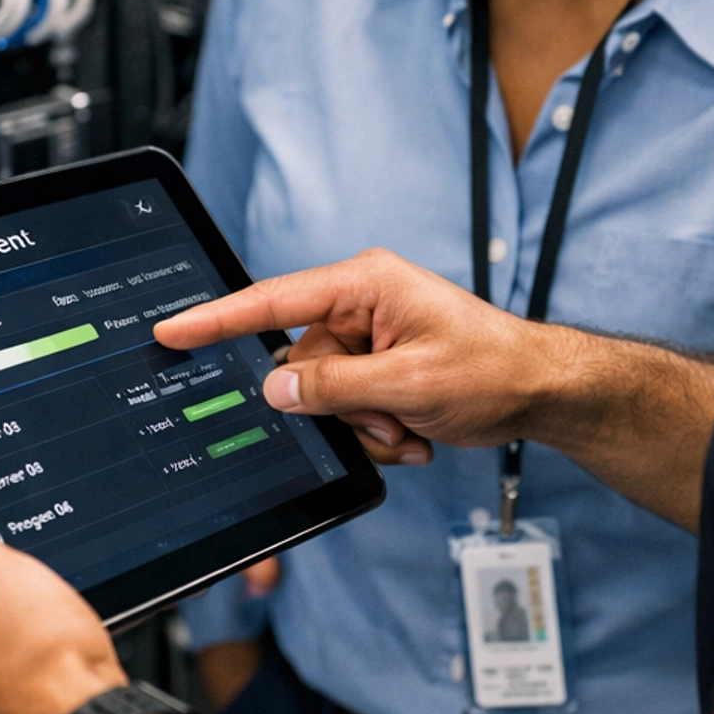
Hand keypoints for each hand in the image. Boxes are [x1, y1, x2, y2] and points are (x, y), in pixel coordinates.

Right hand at [156, 249, 552, 455]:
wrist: (541, 390)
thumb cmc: (492, 370)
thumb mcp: (408, 385)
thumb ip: (333, 387)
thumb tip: (277, 388)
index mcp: (364, 284)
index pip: (273, 301)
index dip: (217, 318)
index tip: (171, 329)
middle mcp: (361, 303)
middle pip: (302, 364)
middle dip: (342, 407)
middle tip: (391, 418)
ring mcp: (370, 334)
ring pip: (325, 395)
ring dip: (366, 424)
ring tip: (413, 425)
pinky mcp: (380, 364)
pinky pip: (349, 406)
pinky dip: (380, 427)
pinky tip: (417, 429)